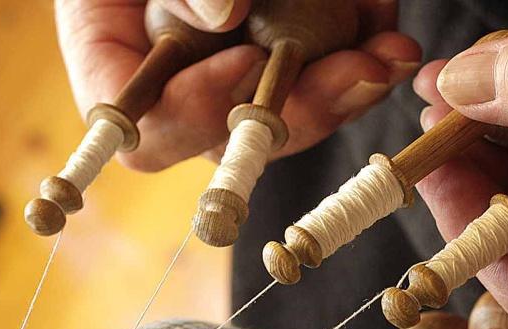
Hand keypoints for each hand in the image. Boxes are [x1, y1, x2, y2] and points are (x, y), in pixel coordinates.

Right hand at [56, 0, 420, 171]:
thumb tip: (223, 13)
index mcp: (116, 67)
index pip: (144, 129)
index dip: (196, 111)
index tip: (246, 63)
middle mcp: (181, 95)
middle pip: (238, 137)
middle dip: (306, 107)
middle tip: (358, 69)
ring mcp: (238, 88)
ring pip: (297, 116)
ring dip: (350, 87)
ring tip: (391, 51)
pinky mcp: (289, 71)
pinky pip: (328, 81)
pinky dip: (362, 51)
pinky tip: (385, 24)